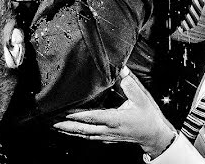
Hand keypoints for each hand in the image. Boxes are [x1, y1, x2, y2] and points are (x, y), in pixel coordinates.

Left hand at [53, 68, 176, 157]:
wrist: (154, 135)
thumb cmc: (148, 115)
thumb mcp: (140, 96)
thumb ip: (128, 82)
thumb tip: (118, 67)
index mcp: (116, 119)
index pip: (93, 116)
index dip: (78, 115)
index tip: (64, 112)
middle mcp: (109, 130)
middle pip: (83, 129)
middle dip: (65, 125)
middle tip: (50, 120)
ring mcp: (107, 136)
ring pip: (84, 135)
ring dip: (68, 131)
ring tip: (53, 125)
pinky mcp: (106, 138)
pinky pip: (88, 136)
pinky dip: (76, 134)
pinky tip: (68, 130)